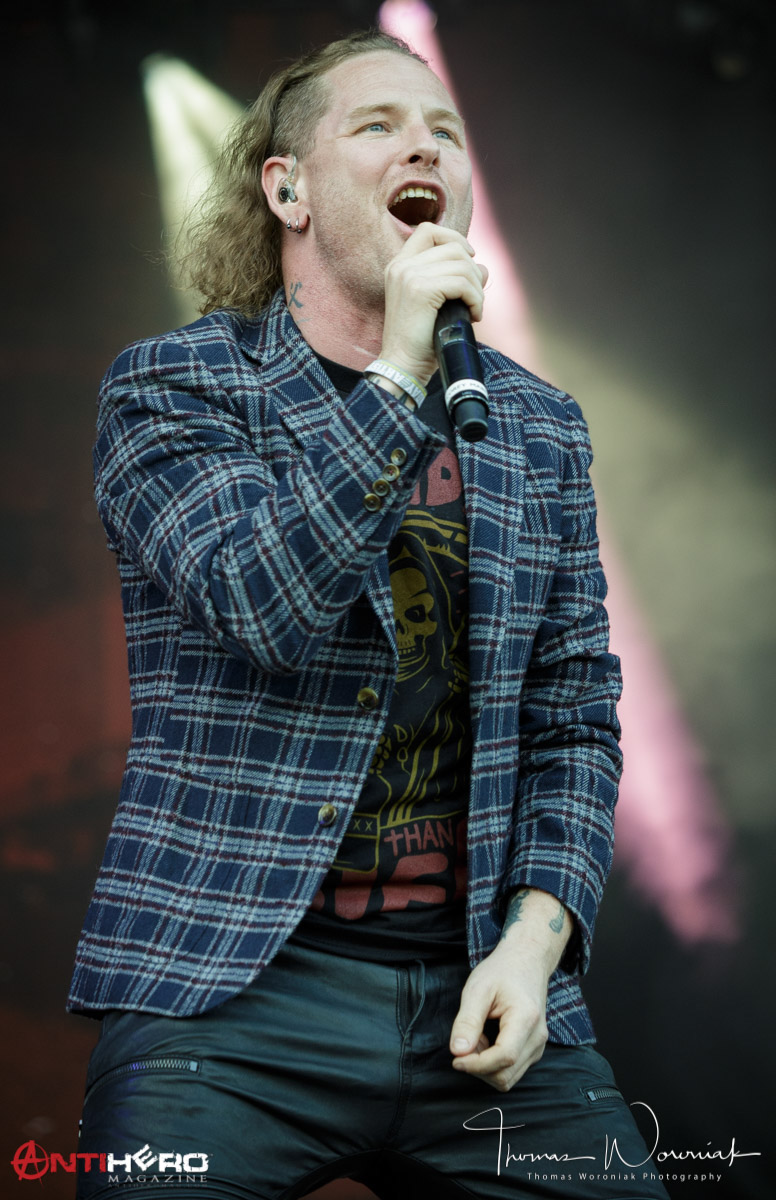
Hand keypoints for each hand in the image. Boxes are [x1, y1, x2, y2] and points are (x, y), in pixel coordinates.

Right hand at [380, 223, 487, 385]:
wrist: (403, 366)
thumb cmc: (420, 341)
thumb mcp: (437, 303)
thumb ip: (455, 280)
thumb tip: (483, 267)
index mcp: (399, 266)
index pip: (429, 230)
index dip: (454, 238)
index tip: (469, 258)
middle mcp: (401, 266)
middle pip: (452, 247)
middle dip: (472, 271)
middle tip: (474, 299)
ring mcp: (409, 275)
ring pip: (461, 264)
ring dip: (476, 288)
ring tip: (474, 309)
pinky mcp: (421, 289)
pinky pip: (462, 284)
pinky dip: (475, 299)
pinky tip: (473, 315)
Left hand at [449, 939, 549, 1092]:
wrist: (526, 961)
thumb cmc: (501, 972)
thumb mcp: (478, 989)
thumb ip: (467, 1021)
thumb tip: (457, 1052)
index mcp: (526, 1019)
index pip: (504, 1058)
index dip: (476, 1065)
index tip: (455, 1058)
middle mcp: (537, 1037)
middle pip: (505, 1075)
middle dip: (478, 1068)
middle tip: (464, 1042)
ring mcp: (538, 1046)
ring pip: (508, 1077)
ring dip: (485, 1066)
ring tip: (476, 1037)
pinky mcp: (534, 1050)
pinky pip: (511, 1070)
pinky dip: (493, 1064)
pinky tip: (485, 1041)